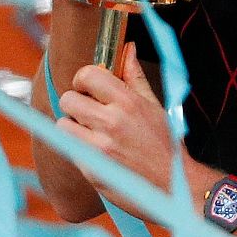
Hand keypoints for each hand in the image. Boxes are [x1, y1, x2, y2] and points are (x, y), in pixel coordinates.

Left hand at [56, 44, 191, 218]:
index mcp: (127, 102)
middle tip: (89, 112)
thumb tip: (128, 48)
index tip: (88, 88)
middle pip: (68, 99)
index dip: (83, 80)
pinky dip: (80, 149)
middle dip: (76, 103)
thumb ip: (135, 77)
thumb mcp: (155, 106)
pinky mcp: (92, 169)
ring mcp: (99, 148)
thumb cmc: (166, 145)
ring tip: (91, 133)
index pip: (87, 75)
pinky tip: (98, 153)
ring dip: (73, 127)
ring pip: (63, 125)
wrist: (173, 187)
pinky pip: (71, 149)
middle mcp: (111, 122)